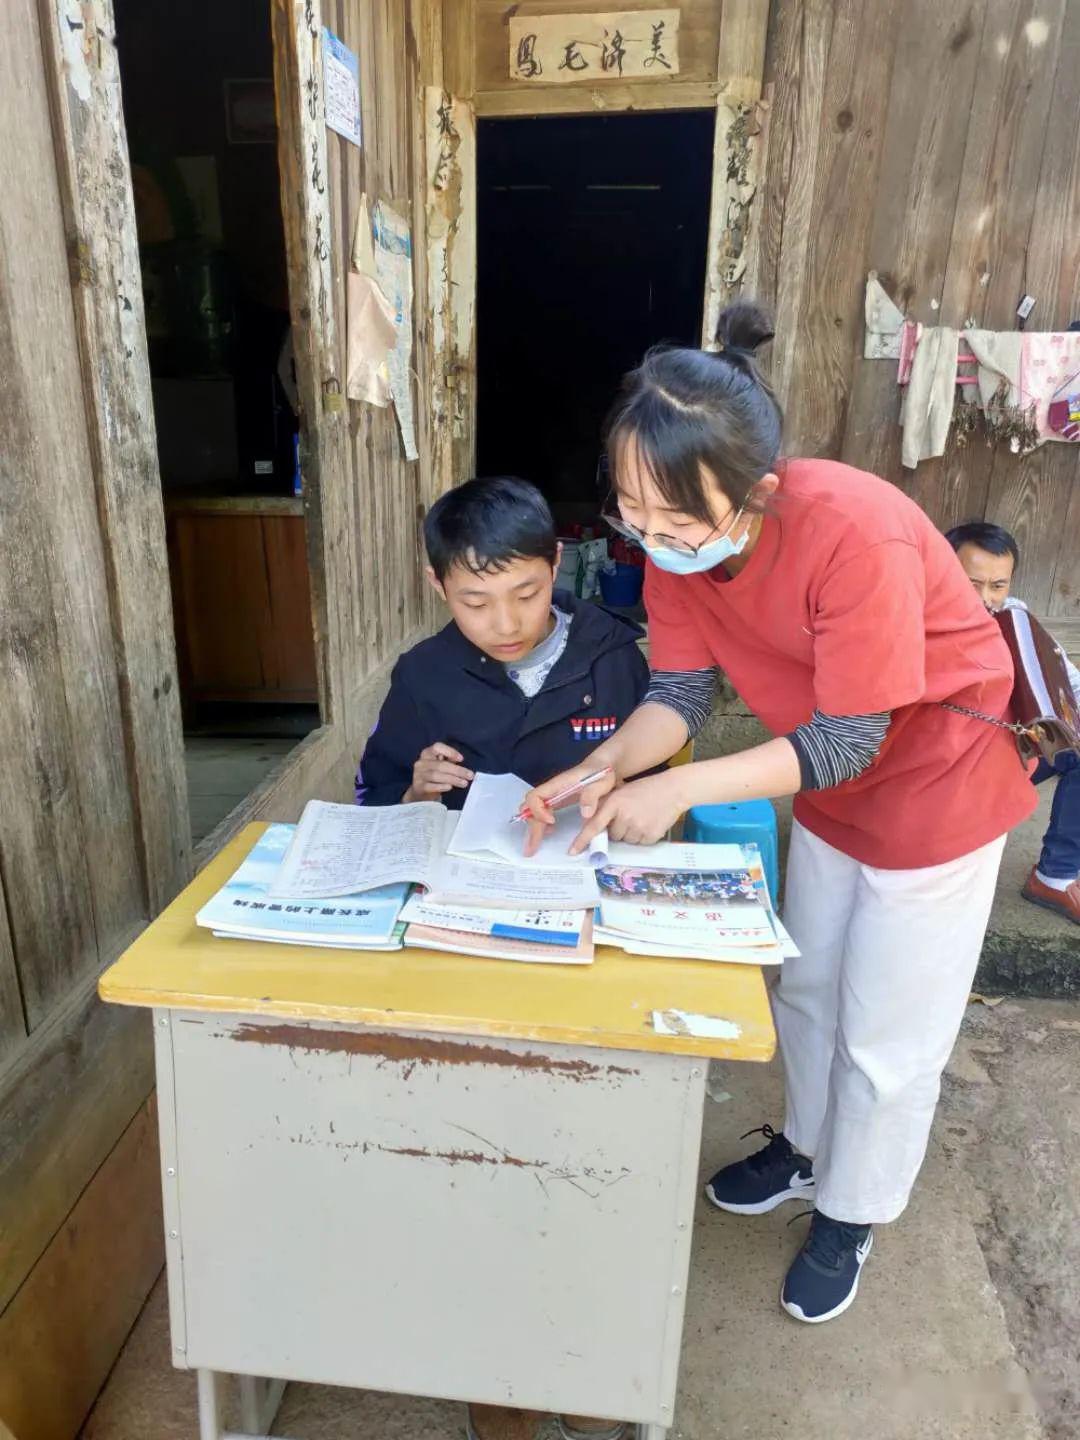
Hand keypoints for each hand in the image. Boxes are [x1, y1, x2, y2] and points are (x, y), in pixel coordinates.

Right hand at [403, 743, 473, 801]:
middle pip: (440, 764)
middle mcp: (421, 763)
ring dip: (453, 779)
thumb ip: (449, 761)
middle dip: (457, 770)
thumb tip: (460, 760)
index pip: (437, 747)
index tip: (462, 759)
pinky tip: (450, 787)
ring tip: (464, 783)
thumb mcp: (440, 765)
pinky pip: (430, 786)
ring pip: (436, 775)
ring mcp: (418, 775)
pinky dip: (441, 786)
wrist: (421, 792)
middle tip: (470, 775)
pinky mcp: (418, 787)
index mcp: (427, 753)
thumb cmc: (434, 776)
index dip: (450, 752)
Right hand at [522, 763, 618, 856]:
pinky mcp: (558, 800)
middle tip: (531, 848)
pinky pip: (542, 812)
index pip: (535, 796)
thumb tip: (584, 812)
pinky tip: (549, 833)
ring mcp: (554, 795)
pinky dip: (540, 824)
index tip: (551, 821)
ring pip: (534, 812)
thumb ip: (592, 795)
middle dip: (530, 828)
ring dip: (533, 828)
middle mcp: (552, 790)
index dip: (538, 811)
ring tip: (534, 846)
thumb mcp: (601, 782)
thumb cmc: (602, 772)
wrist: (605, 765)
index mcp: (559, 785)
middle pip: (531, 808)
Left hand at [567, 770, 690, 853]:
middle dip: (617, 829)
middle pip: (612, 836)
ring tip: (641, 818)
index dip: (582, 840)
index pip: (594, 825)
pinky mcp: (650, 836)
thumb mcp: (622, 792)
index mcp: (614, 803)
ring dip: (630, 833)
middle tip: (629, 816)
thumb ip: (607, 806)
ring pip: (626, 841)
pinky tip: (649, 823)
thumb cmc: (646, 789)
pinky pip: (639, 844)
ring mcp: (638, 827)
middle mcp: (624, 817)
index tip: (572, 852)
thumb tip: (594, 824)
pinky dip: (642, 837)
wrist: (674, 790)